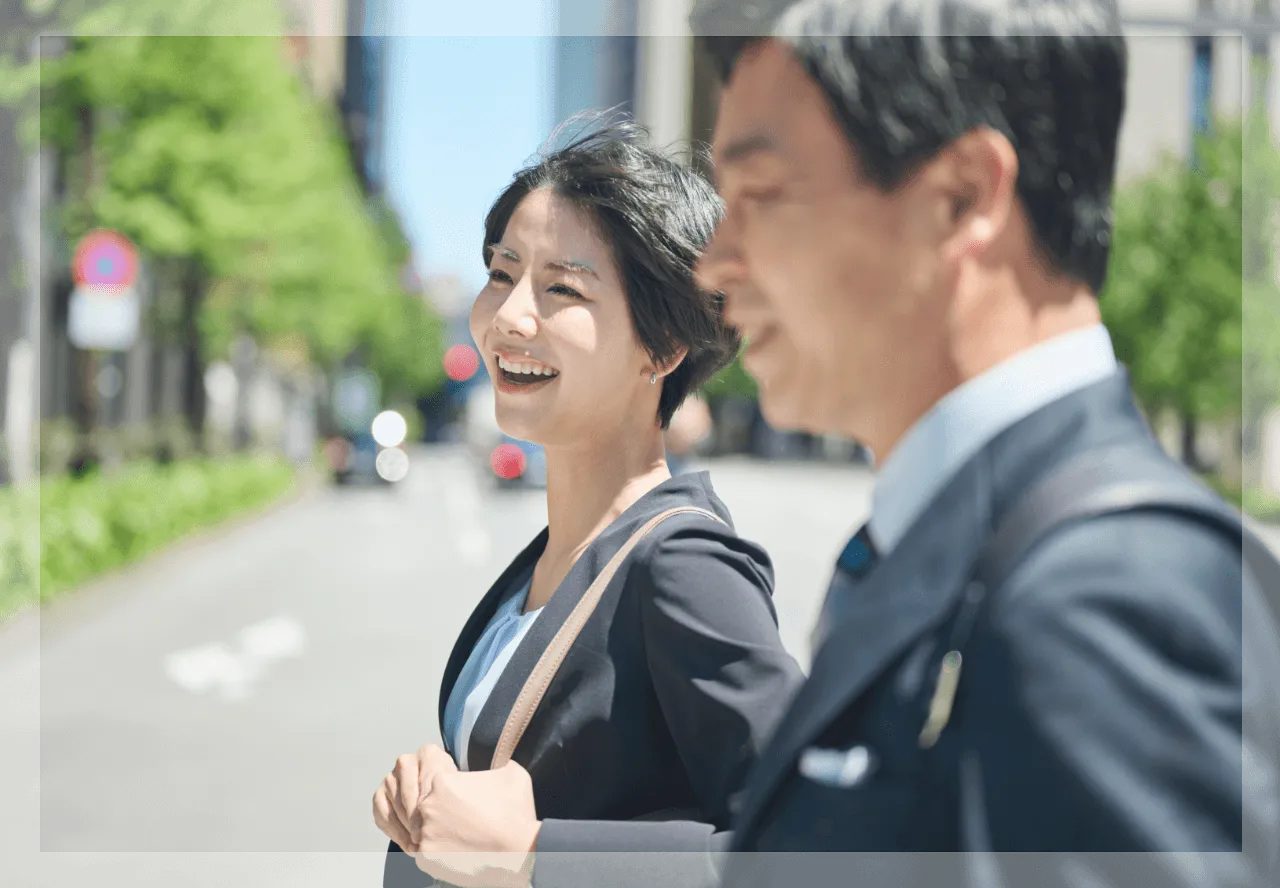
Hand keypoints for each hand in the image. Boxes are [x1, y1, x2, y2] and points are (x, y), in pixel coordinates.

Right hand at [373, 744, 457, 855]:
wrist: (440, 790)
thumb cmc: (451, 790)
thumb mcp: (456, 787)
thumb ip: (448, 795)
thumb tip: (439, 819)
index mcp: (428, 754)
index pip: (425, 781)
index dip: (428, 806)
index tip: (432, 826)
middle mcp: (405, 761)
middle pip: (407, 794)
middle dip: (415, 820)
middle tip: (423, 838)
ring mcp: (390, 777)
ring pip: (394, 806)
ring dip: (405, 829)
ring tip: (418, 845)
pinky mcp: (379, 795)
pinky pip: (382, 815)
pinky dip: (394, 832)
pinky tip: (407, 843)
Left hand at [413, 760, 540, 887]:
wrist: (520, 853)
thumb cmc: (516, 813)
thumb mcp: (512, 771)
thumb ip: (495, 760)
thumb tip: (496, 757)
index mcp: (442, 780)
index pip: (429, 772)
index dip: (445, 779)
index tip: (457, 790)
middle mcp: (427, 805)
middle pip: (424, 799)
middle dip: (439, 805)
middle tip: (460, 814)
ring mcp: (424, 833)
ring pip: (421, 825)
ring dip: (436, 827)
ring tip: (460, 832)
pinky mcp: (427, 858)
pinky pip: (424, 850)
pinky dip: (438, 849)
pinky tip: (458, 847)